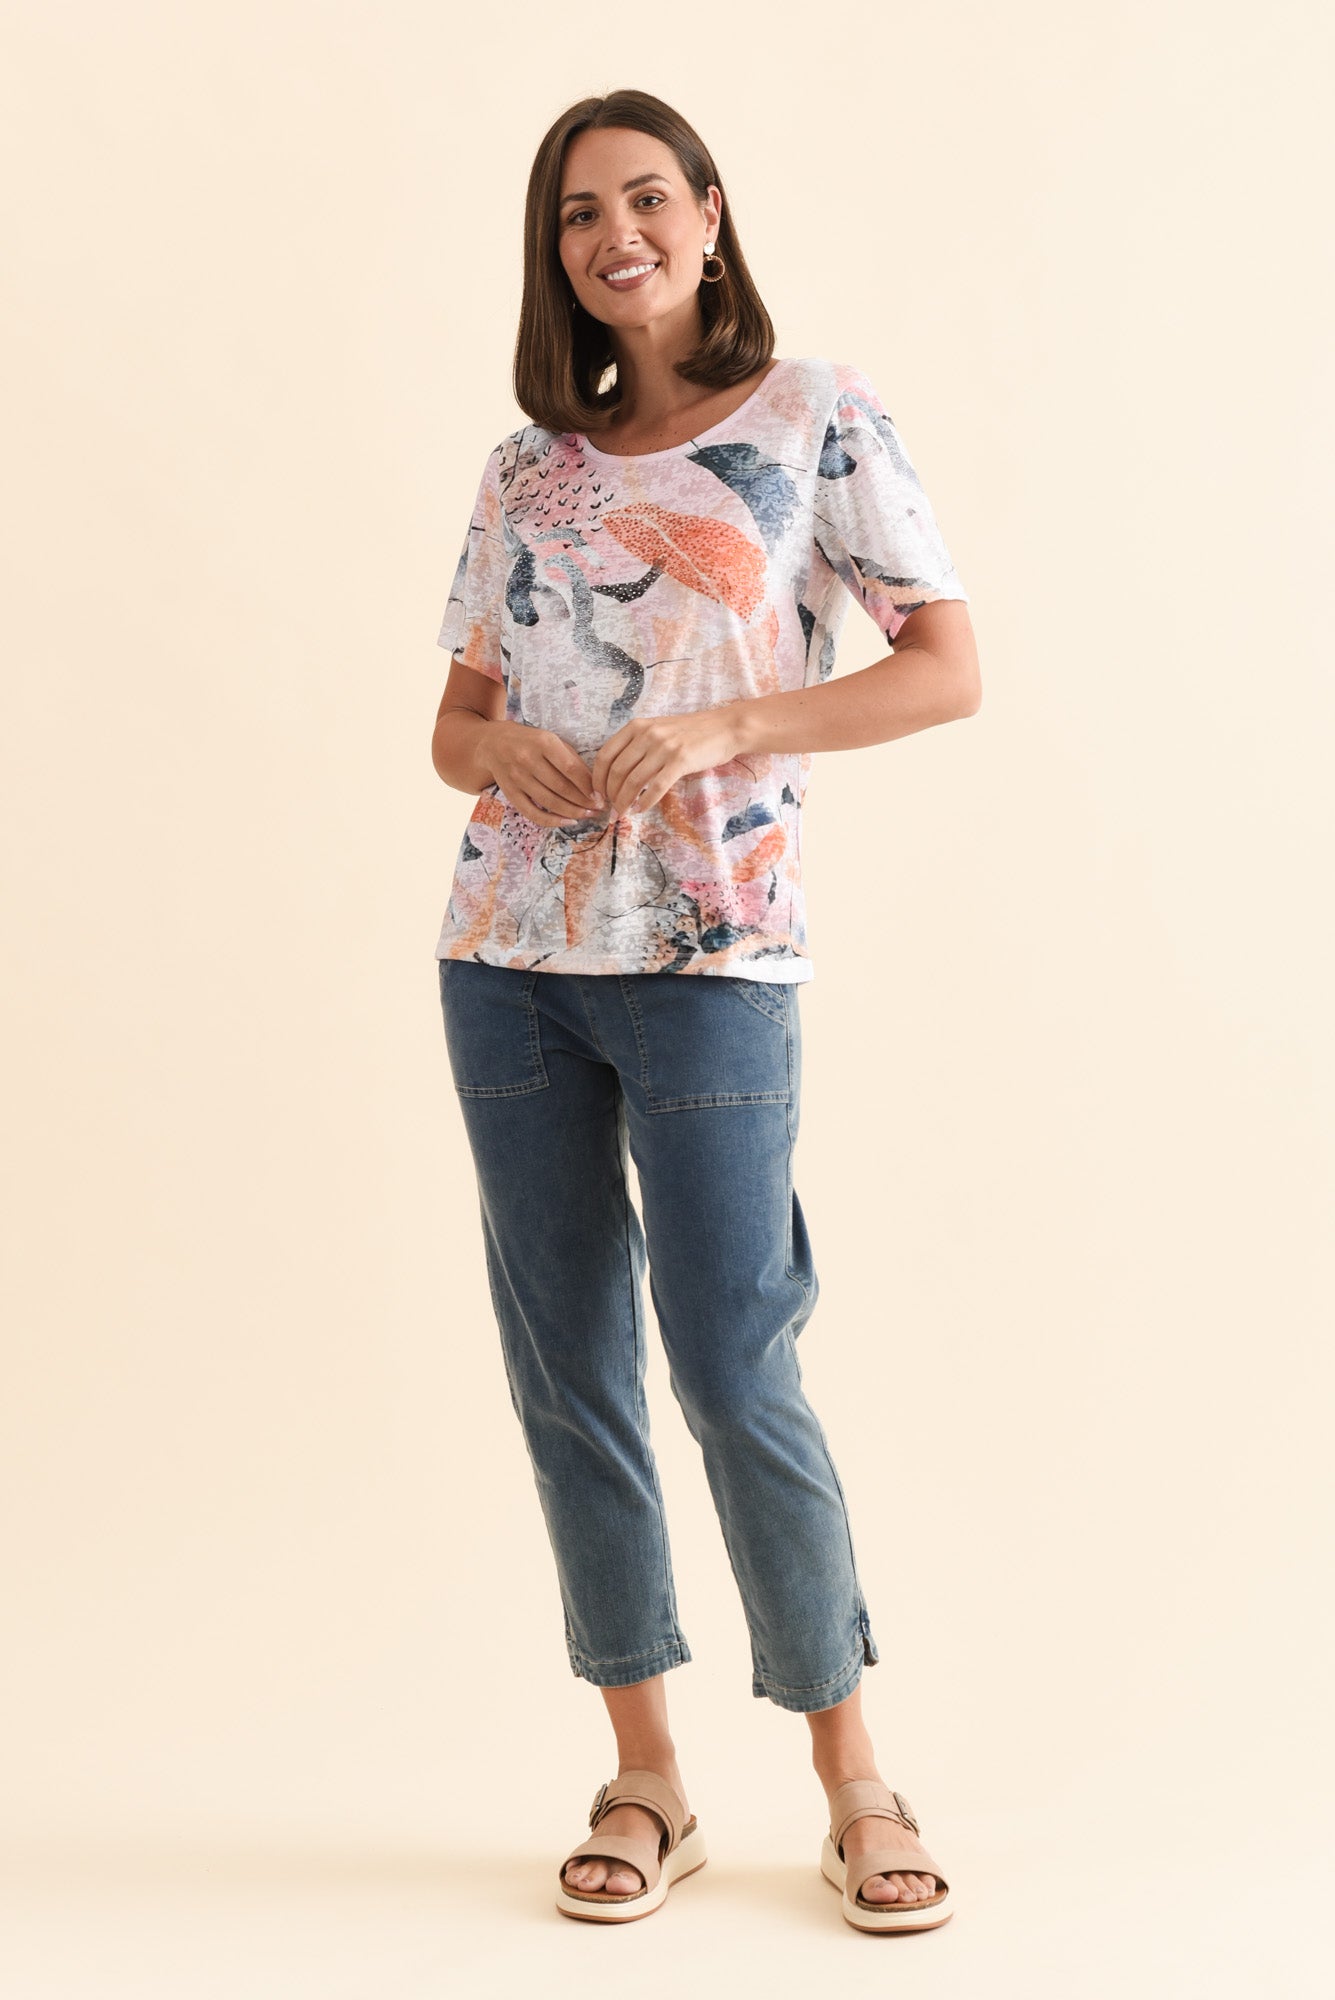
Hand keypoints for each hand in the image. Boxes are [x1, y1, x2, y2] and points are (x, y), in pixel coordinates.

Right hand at [482, 720, 603, 828]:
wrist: (493, 743)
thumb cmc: (531, 741)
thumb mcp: (552, 740)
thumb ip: (572, 759)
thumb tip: (594, 785)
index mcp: (543, 742)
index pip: (570, 768)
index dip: (587, 785)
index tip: (600, 795)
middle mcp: (528, 759)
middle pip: (561, 788)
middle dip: (583, 802)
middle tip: (598, 808)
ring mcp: (517, 778)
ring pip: (550, 802)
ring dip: (572, 812)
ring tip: (588, 815)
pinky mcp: (510, 793)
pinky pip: (532, 813)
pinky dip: (552, 821)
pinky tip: (568, 822)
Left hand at [588, 706, 743, 816]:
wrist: (725, 727)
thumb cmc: (691, 732)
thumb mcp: (658, 729)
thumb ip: (637, 745)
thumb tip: (615, 774)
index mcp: (637, 726)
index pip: (605, 754)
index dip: (597, 778)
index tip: (597, 794)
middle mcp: (648, 734)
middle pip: (617, 771)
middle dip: (610, 794)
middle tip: (611, 808)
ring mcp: (664, 747)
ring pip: (633, 781)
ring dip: (624, 801)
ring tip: (623, 813)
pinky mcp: (680, 761)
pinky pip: (655, 787)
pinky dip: (645, 802)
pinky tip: (641, 810)